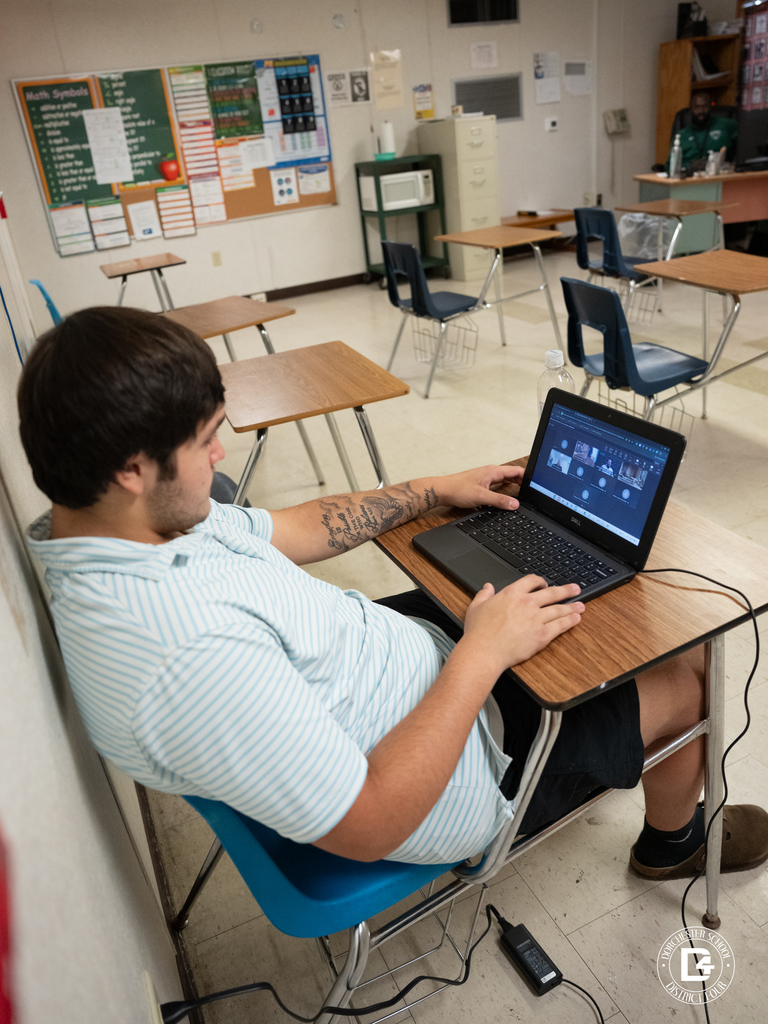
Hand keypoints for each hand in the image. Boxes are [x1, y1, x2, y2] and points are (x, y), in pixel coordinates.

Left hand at [433, 465, 523, 511]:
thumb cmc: (457, 490)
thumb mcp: (481, 497)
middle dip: (523, 482)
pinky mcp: (481, 484)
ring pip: (505, 480)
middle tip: (532, 492)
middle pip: (512, 475)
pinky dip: (504, 489)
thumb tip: (515, 504)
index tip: (536, 484)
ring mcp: (485, 477)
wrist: (441, 490)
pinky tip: (505, 496)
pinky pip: (498, 485)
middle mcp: (490, 472)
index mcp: (493, 471)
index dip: (528, 477)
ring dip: (514, 485)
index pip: (517, 471)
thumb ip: (499, 501)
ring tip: (523, 493)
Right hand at [460, 576, 583, 673]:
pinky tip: (576, 619)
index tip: (545, 584)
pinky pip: (560, 626)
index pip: (531, 580)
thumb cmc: (478, 631)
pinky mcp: (542, 635)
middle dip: (566, 590)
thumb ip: (484, 595)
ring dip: (572, 607)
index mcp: (511, 594)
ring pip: (559, 609)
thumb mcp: (476, 607)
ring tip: (581, 605)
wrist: (484, 651)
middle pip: (552, 593)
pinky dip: (569, 621)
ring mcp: (536, 619)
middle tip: (575, 589)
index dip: (540, 581)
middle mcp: (527, 603)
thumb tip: (488, 587)